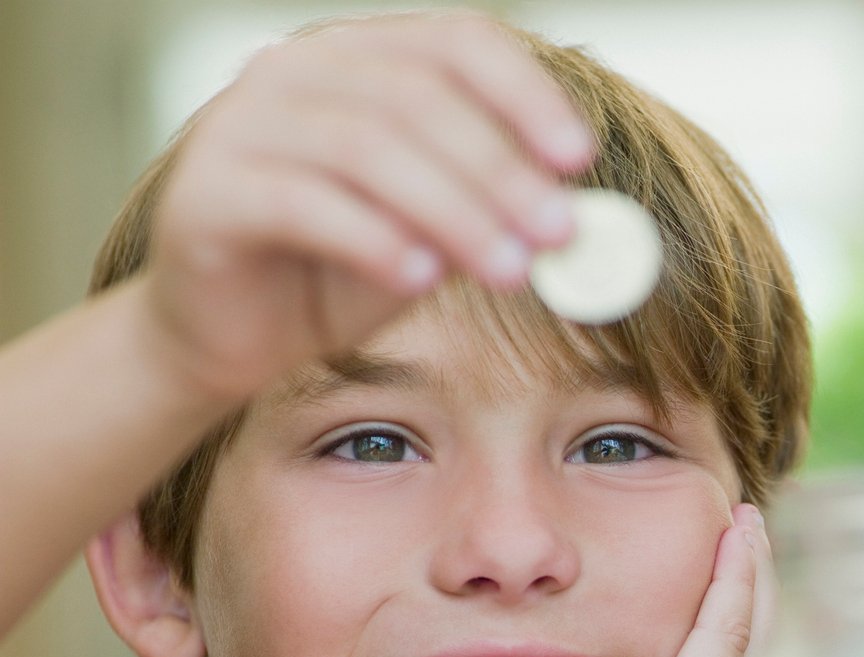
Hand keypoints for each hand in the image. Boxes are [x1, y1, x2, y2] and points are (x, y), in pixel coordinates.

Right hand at [136, 10, 593, 405]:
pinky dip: (374, 238)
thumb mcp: (437, 236)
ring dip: (455, 212)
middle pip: (418, 97)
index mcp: (363, 58)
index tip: (580, 159)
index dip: (526, 94)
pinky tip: (423, 277)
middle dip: (501, 169)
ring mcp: (242, 122)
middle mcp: (298, 69)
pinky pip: (303, 203)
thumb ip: (491, 213)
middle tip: (560, 232)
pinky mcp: (208, 190)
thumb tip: (575, 217)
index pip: (458, 43)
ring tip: (513, 270)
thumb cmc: (342, 271)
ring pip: (366, 148)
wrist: (234, 332)